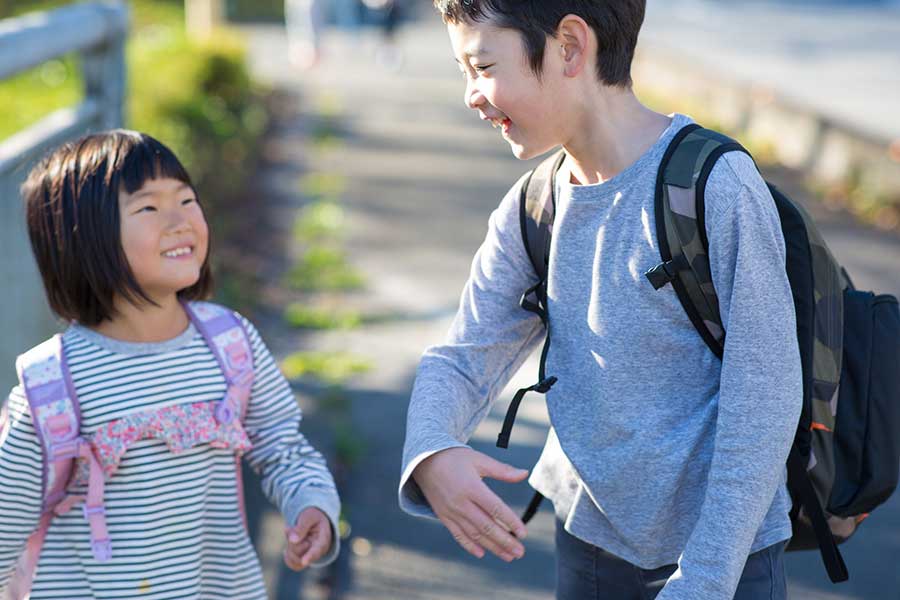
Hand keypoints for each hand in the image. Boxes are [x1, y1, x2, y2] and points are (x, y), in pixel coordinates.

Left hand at [283, 507, 332, 570]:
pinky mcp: (303, 559)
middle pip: (299, 553)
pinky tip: (289, 542)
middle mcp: (318, 552)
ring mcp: (310, 557)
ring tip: (290, 532)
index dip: (310, 556)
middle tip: (289, 528)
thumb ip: (302, 527)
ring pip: (294, 558)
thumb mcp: (309, 516)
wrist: (314, 520)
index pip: (317, 550)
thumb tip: (292, 540)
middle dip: (291, 541)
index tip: (304, 562)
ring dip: (289, 545)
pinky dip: (287, 553)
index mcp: (323, 540)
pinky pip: (291, 563)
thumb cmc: (313, 517)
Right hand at [412, 447, 528, 561]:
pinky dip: (469, 545)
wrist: (424, 461)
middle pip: (486, 526)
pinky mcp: (443, 517)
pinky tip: (481, 553)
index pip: (495, 509)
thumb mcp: (479, 460)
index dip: (510, 522)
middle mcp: (461, 502)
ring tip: (508, 555)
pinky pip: (458, 534)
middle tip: (520, 552)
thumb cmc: (455, 458)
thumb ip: (502, 470)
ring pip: (474, 534)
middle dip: (505, 541)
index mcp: (472, 487)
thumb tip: (524, 474)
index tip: (523, 533)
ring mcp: (451, 512)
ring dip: (492, 547)